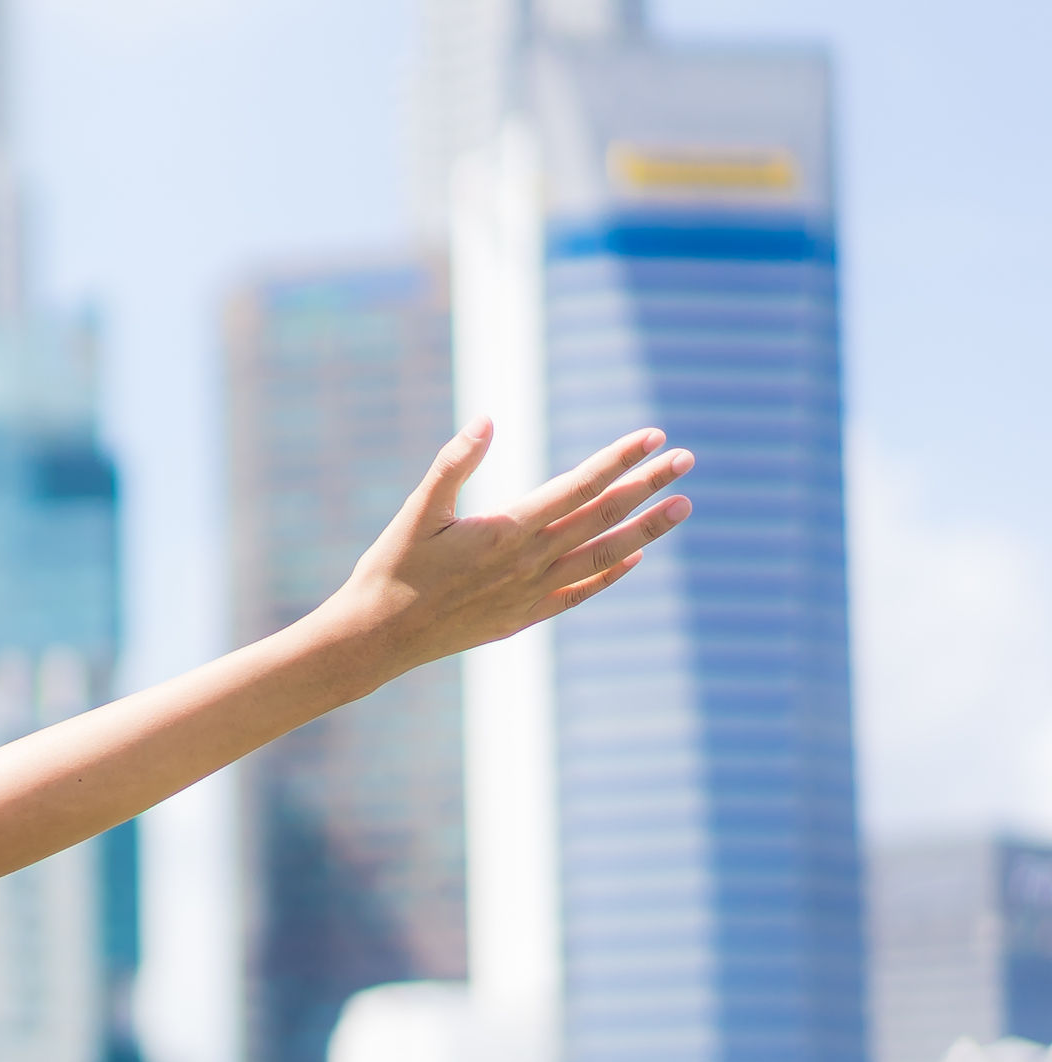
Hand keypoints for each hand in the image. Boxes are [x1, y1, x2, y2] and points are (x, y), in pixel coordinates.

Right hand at [322, 421, 691, 672]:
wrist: (375, 640)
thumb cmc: (389, 571)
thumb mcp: (415, 511)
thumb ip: (453, 464)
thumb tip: (487, 421)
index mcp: (506, 531)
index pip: (578, 486)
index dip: (619, 459)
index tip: (654, 437)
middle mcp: (528, 562)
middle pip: (602, 517)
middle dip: (648, 486)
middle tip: (687, 460)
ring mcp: (530, 593)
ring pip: (603, 556)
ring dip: (646, 530)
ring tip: (682, 507)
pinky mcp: (522, 617)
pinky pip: (579, 593)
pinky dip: (610, 574)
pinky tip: (632, 558)